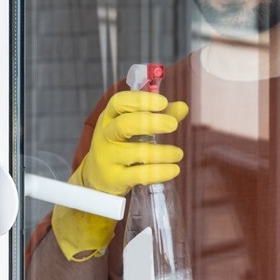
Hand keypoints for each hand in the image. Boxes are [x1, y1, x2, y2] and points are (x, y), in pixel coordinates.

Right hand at [52, 91, 188, 260]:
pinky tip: (174, 169)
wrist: (96, 178)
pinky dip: (159, 172)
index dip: (140, 100)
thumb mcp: (134, 128)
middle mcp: (105, 135)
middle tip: (173, 125)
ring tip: (178, 153)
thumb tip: (182, 107)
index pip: (118, 102)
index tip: (163, 102)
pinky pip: (138, 175)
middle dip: (151, 123)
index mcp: (109, 117)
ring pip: (134, 152)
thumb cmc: (120, 146)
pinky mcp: (113, 178)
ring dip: (161, 152)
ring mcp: (107, 158)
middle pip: (124, 125)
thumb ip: (159, 116)